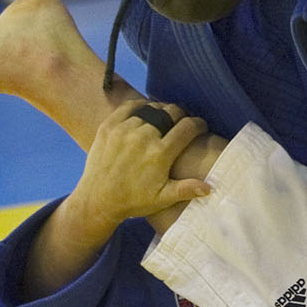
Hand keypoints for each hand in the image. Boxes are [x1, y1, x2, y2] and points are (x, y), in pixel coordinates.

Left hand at [72, 100, 210, 229]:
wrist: (96, 201)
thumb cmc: (133, 201)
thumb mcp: (162, 198)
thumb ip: (186, 189)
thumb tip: (210, 187)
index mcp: (160, 154)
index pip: (188, 127)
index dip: (199, 124)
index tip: (201, 126)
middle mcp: (143, 137)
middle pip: (171, 113)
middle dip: (181, 115)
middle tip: (183, 121)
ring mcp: (124, 130)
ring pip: (151, 109)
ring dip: (161, 111)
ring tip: (164, 118)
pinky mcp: (108, 127)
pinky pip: (129, 106)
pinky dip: (140, 106)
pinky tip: (145, 111)